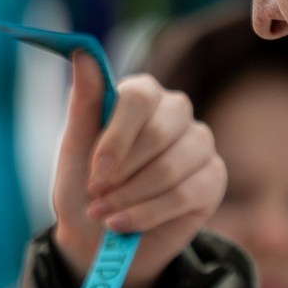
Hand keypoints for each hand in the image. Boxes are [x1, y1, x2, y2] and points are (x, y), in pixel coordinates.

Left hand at [50, 58, 223, 287]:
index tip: (95, 172)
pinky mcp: (213, 179)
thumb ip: (83, 100)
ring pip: (172, 168)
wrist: (99, 238)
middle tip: (96, 197)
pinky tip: (124, 225)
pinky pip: (186, 194)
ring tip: (105, 215)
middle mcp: (176, 112)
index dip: (117, 138)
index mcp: (142, 95)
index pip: (139, 98)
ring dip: (132, 198)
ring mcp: (199, 144)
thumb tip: (81, 49)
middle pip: (159, 132)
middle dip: (123, 173)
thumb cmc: (86, 187)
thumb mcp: (74, 147)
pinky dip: (148, 214)